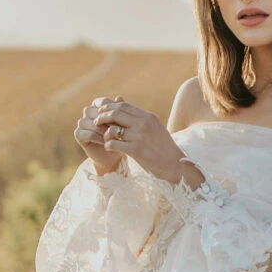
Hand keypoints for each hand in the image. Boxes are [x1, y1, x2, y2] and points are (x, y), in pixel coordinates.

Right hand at [72, 96, 126, 175]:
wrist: (114, 154)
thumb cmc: (119, 136)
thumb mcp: (122, 123)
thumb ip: (120, 110)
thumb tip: (119, 97)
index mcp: (97, 107)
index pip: (100, 102)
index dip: (109, 108)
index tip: (120, 116)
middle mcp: (88, 114)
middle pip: (91, 110)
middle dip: (104, 119)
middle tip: (116, 126)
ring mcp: (82, 124)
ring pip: (88, 122)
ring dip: (101, 129)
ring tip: (112, 135)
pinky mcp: (79, 135)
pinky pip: (86, 133)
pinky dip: (96, 137)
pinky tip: (106, 141)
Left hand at [75, 96, 195, 186]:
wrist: (176, 165)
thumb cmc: (164, 148)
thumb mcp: (155, 128)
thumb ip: (141, 119)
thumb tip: (125, 108)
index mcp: (148, 117)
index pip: (123, 105)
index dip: (108, 106)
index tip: (100, 110)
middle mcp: (144, 124)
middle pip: (115, 114)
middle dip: (102, 116)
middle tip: (96, 121)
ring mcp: (140, 137)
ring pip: (112, 129)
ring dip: (104, 133)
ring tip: (104, 138)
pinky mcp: (136, 151)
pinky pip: (114, 144)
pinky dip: (108, 145)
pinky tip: (109, 147)